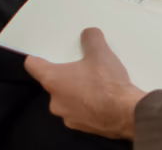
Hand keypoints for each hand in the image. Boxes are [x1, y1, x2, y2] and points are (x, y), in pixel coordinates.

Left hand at [23, 28, 143, 139]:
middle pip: (52, 82)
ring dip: (76, 92)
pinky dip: (87, 106)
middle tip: (78, 66)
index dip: (38, 57)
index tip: (46, 53)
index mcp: (52, 80)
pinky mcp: (82, 128)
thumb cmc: (107, 83)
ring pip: (66, 99)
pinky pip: (80, 112)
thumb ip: (91, 38)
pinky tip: (102, 100)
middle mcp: (55, 101)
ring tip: (94, 83)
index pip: (32, 65)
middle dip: (64, 75)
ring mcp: (68, 117)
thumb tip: (89, 33)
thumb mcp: (101, 52)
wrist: (128, 115)